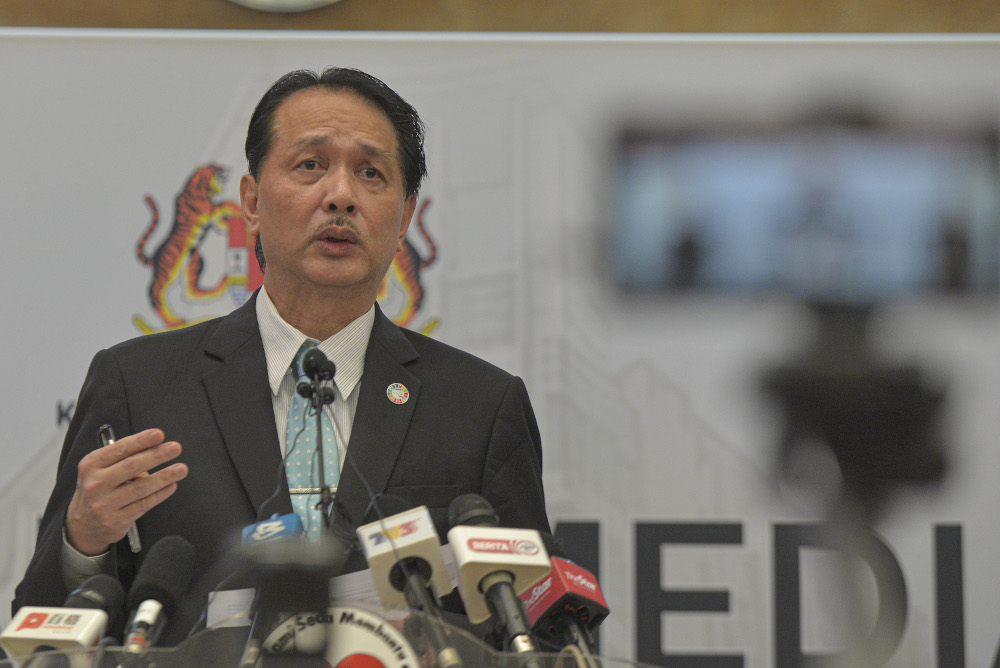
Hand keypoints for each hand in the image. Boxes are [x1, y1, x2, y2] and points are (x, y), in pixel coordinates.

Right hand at [65, 428, 188, 555]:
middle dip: (157, 455)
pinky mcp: (116, 520)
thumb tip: (155, 451)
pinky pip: (144, 504)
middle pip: (132, 466)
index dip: (141, 440)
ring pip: (141, 487)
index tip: (159, 434)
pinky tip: (171, 485)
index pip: (119, 449)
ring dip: (165, 476)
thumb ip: (123, 459)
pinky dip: (160, 494)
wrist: (82, 525)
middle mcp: (95, 484)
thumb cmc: (98, 489)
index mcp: (91, 465)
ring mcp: (105, 504)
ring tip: (181, 469)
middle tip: (175, 448)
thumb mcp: (100, 469)